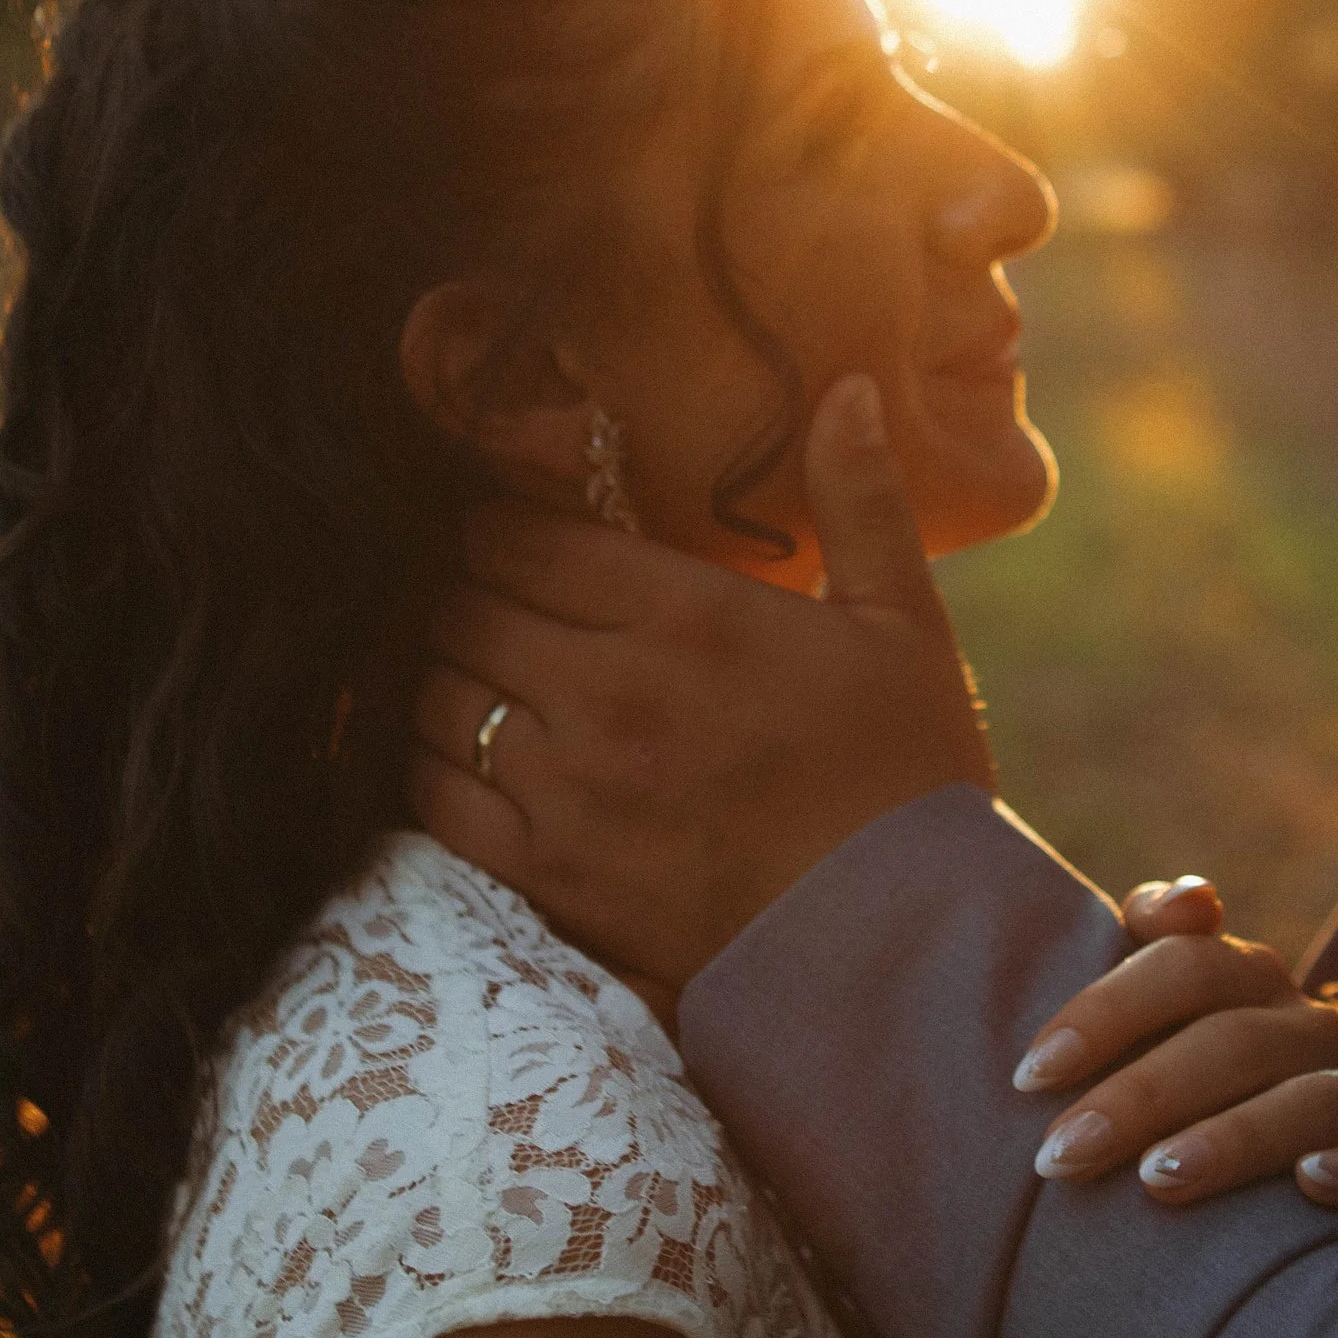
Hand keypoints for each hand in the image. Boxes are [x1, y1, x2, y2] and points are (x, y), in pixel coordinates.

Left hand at [408, 376, 992, 989]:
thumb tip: (848, 386)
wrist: (900, 951)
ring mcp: (571, 788)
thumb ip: (862, 500)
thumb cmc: (910, 781)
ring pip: (436, 696)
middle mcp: (611, 692)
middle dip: (460, 592)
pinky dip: (427, 768)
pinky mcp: (551, 874)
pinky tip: (456, 755)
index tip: (502, 528)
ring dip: (437, 675)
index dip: (493, 522)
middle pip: (463, 607)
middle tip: (479, 596)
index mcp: (690, 616)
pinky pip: (435, 799)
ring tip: (465, 672)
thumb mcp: (903, 626)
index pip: (522, 536)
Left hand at [1012, 878, 1337, 1216]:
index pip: (1184, 968)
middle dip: (1141, 1096)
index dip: (1106, 1013)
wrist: (1239, 1166)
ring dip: (1235, 1139)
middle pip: (1232, 1041)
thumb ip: (1152, 931)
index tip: (1029, 1075)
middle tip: (1061, 1155)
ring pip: (1311, 1104)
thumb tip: (1189, 900)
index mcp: (1246, 974)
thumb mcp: (1150, 999)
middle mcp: (1305, 1026)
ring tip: (1157, 1179)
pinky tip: (1308, 1184)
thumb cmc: (1167, 1073)